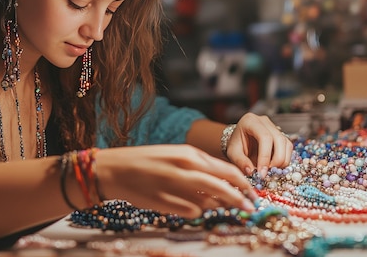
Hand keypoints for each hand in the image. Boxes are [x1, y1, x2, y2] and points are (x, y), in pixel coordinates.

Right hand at [95, 144, 256, 217]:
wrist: (114, 170)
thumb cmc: (145, 161)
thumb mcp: (174, 154)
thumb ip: (198, 166)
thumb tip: (222, 180)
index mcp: (189, 154)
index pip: (227, 169)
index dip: (243, 182)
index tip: (251, 190)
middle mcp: (185, 170)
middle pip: (224, 187)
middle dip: (241, 198)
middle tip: (250, 206)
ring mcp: (176, 188)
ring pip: (210, 202)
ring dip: (218, 207)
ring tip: (220, 206)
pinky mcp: (167, 204)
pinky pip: (192, 212)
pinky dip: (197, 212)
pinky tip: (193, 208)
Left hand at [225, 113, 292, 178]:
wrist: (239, 140)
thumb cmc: (235, 145)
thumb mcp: (232, 153)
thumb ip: (240, 161)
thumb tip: (250, 171)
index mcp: (250, 121)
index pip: (264, 137)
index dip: (265, 156)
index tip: (262, 172)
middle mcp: (265, 121)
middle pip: (279, 139)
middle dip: (276, 160)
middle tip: (268, 174)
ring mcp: (274, 127)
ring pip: (286, 144)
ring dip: (282, 161)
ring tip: (270, 171)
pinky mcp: (281, 135)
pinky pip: (288, 148)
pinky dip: (284, 159)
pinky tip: (275, 167)